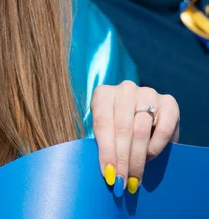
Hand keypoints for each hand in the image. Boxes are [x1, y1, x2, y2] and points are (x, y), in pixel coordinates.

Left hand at [90, 80, 179, 195]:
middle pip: (123, 128)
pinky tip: (149, 159)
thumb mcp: (106, 129)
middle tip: (123, 181)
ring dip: (138, 158)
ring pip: (141, 131)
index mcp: (104, 93)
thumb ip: (104, 143)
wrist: (142, 111)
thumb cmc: (117, 124)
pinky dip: (155, 148)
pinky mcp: (169, 102)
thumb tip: (108, 171)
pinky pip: (163, 130)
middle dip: (123, 159)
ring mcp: (148, 93)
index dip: (106, 151)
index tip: (109, 174)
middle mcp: (126, 89)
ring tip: (135, 177)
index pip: (102, 123)